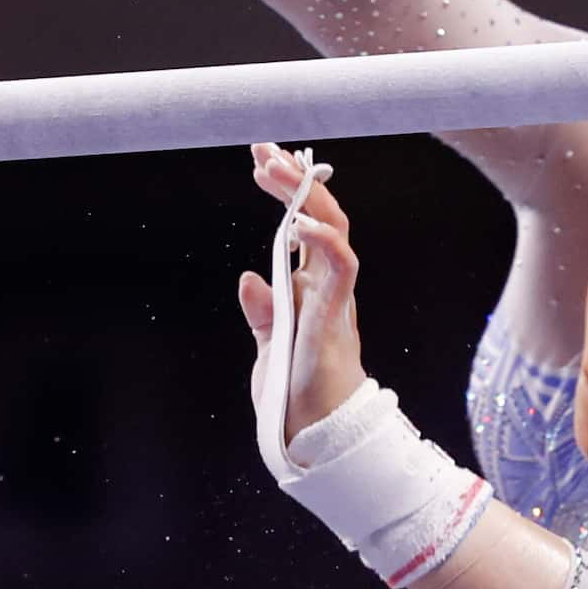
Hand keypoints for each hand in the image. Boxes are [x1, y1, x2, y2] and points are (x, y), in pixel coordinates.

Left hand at [237, 143, 367, 445]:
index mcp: (313, 288)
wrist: (317, 438)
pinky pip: (339, 266)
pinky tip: (297, 223)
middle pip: (322, 216)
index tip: (265, 159)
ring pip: (334, 230)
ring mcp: (335, 297)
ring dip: (306, 197)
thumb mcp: (269, 349)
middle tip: (266, 151)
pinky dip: (321, 240)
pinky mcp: (335, 314)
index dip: (290, 191)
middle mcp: (328, 285)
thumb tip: (248, 277)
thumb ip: (264, 314)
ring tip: (276, 170)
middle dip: (295, 179)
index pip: (305, 227)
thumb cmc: (297, 396)